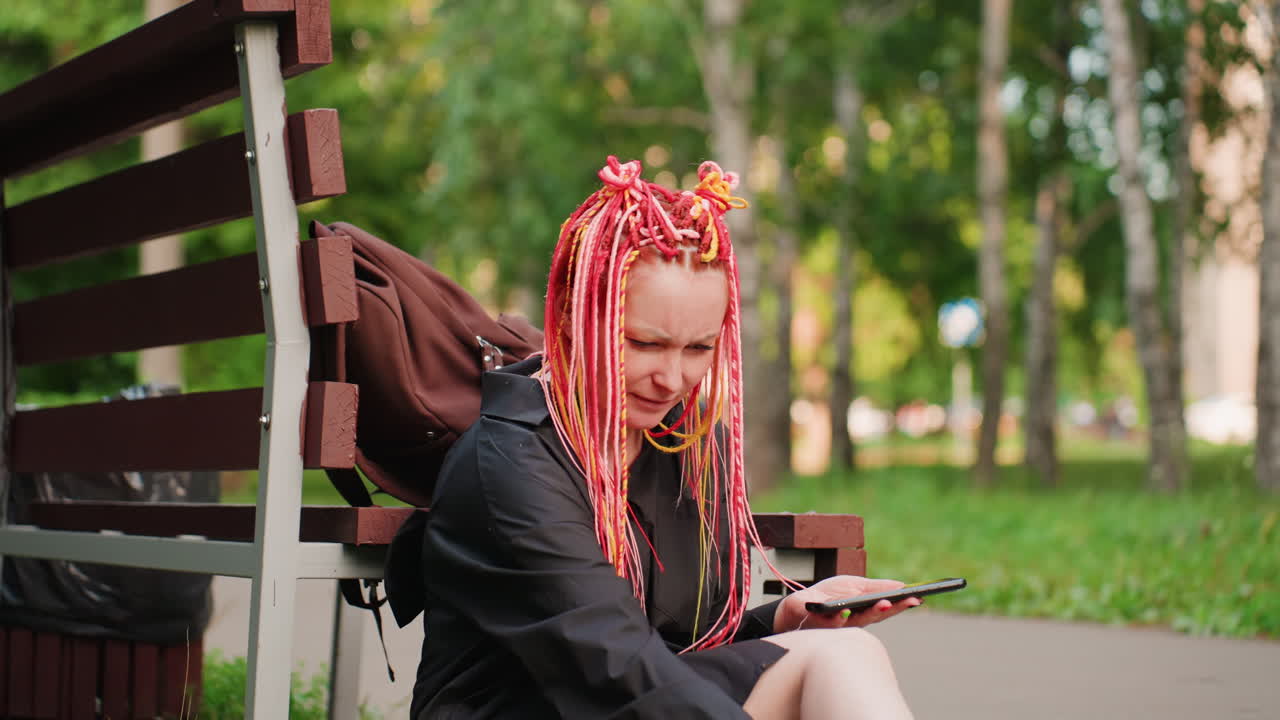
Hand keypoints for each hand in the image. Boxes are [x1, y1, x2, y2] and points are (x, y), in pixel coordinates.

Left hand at [774, 575, 921, 633]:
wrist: (798, 606)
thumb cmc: (828, 596)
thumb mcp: (853, 585)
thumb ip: (875, 587)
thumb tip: (902, 585)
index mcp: (865, 610)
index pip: (887, 608)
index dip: (902, 604)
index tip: (918, 598)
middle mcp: (855, 621)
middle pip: (877, 616)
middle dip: (893, 608)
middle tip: (907, 601)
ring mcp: (839, 625)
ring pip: (858, 621)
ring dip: (872, 612)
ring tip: (884, 603)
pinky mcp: (820, 624)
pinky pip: (831, 623)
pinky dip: (838, 617)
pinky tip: (844, 610)